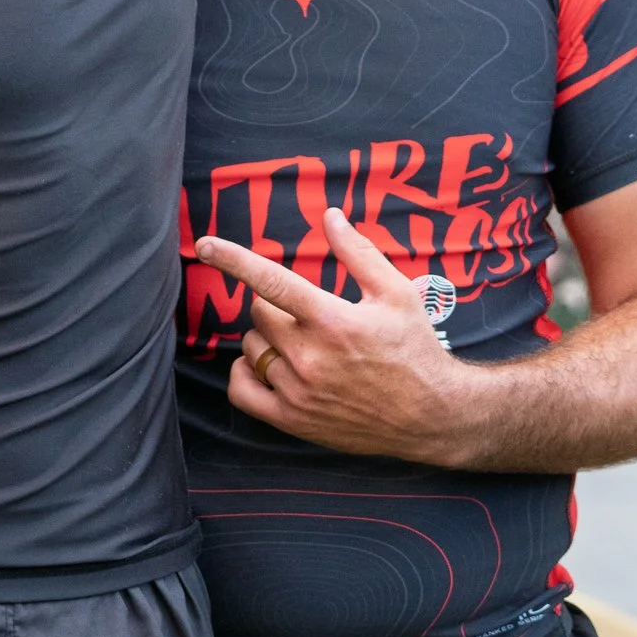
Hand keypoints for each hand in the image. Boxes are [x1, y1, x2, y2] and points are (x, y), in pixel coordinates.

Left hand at [195, 208, 476, 466]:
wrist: (432, 416)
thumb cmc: (415, 348)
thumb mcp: (396, 293)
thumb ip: (358, 252)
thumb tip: (330, 216)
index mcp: (332, 320)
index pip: (270, 281)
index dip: (232, 259)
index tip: (204, 245)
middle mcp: (310, 357)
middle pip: (259, 312)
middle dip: (275, 305)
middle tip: (306, 314)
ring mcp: (298, 392)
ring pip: (250, 348)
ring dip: (265, 339)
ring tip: (300, 343)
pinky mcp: (293, 421)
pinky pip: (242, 391)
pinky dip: (245, 373)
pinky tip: (264, 366)